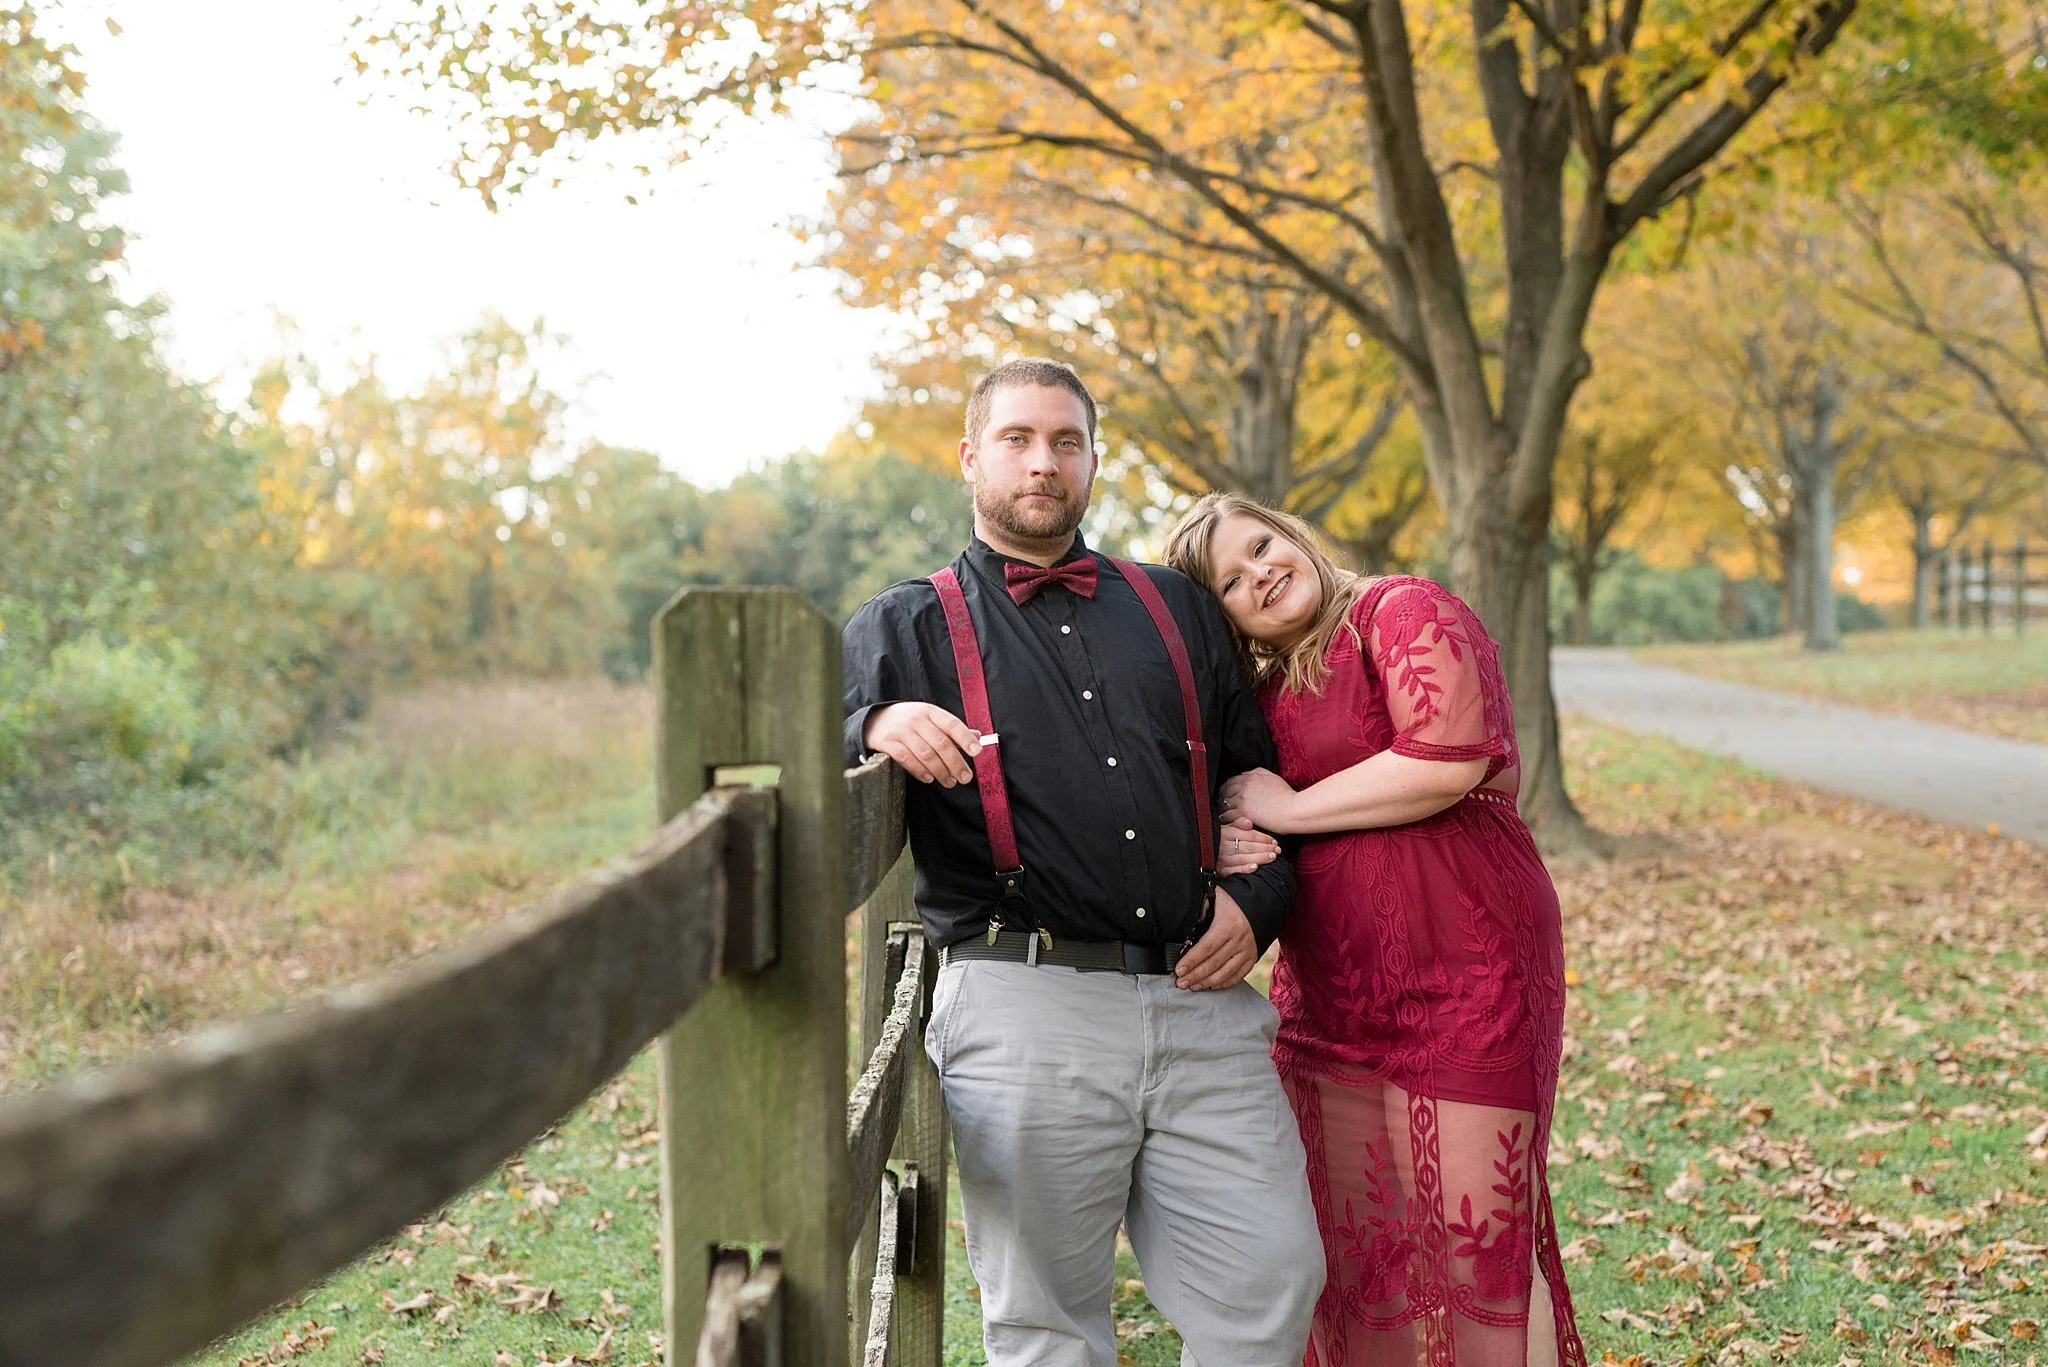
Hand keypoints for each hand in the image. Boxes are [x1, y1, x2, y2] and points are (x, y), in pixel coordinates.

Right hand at [862, 702, 981, 786]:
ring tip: (950, 782)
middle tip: (965, 777)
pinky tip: (929, 779)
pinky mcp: (888, 743)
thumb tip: (977, 737)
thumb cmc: (909, 721)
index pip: (952, 724)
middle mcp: (916, 719)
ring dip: (941, 771)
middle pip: (941, 743)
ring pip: (926, 754)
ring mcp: (901, 731)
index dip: (965, 738)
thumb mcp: (930, 718)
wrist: (875, 720)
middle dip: (956, 763)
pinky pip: (907, 760)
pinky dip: (920, 771)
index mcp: (930, 711)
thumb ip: (952, 729)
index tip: (977, 752)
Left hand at [1175, 888, 1257, 990]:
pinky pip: (1237, 976)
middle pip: (1214, 964)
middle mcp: (1239, 941)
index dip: (1192, 960)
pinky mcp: (1252, 958)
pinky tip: (1211, 986)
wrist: (1261, 903)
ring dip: (1207, 982)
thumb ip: (1201, 908)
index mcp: (1228, 925)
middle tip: (1180, 982)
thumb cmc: (1233, 901)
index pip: (1206, 947)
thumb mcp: (1216, 897)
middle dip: (1195, 975)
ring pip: (1225, 973)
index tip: (1179, 969)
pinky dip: (1223, 983)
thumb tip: (1185, 920)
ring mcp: (1247, 951)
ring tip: (1192, 986)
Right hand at [1216, 817, 1279, 875]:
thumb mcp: (1226, 827)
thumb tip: (1249, 823)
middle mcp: (1224, 846)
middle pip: (1248, 847)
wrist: (1201, 851)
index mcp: (1226, 833)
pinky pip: (1234, 870)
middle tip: (1277, 850)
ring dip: (1259, 858)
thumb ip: (1238, 823)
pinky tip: (1255, 867)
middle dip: (1265, 848)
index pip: (1248, 835)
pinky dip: (1245, 869)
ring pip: (1244, 858)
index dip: (1263, 838)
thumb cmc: (1218, 838)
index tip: (1274, 841)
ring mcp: (1222, 859)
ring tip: (1272, 857)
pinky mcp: (1220, 870)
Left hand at [1220, 767, 1298, 832]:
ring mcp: (1242, 798)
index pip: (1231, 781)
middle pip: (1225, 791)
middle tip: (1220, 805)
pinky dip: (1225, 818)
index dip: (1226, 788)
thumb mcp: (1273, 777)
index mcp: (1250, 777)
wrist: (1293, 809)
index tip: (1225, 794)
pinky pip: (1227, 814)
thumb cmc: (1287, 795)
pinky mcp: (1243, 811)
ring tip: (1222, 814)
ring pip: (1224, 803)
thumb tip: (1245, 773)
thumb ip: (1258, 772)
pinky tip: (1225, 821)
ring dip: (1222, 808)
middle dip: (1222, 797)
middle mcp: (1244, 785)